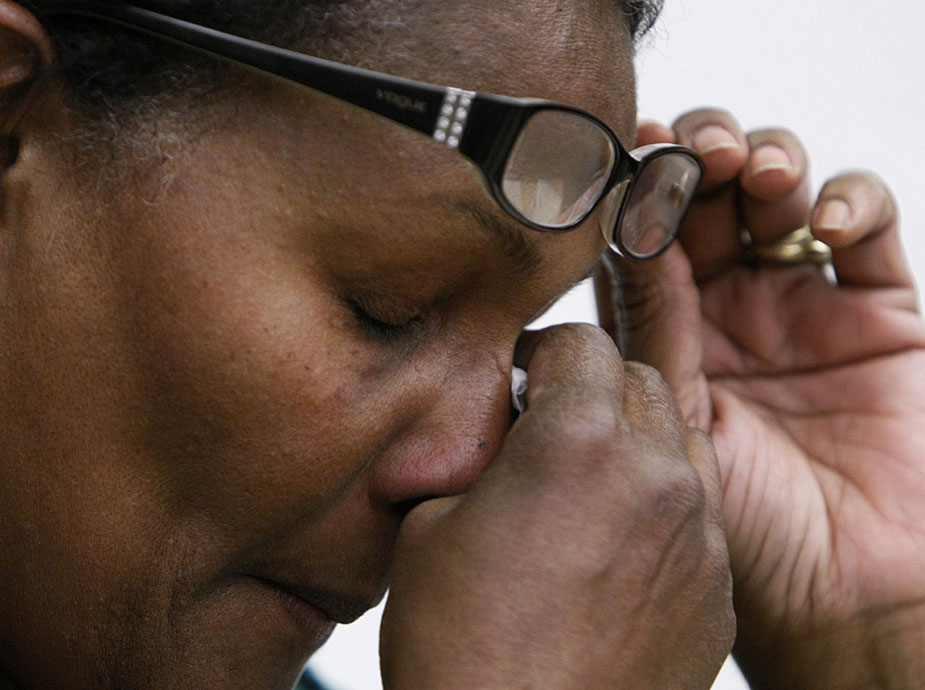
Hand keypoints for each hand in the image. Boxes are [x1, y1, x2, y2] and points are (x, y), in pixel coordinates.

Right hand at [379, 325, 733, 689]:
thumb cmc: (461, 651)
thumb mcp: (431, 521)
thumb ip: (480, 451)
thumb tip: (506, 428)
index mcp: (577, 443)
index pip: (580, 340)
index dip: (540, 350)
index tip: (521, 378)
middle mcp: (653, 476)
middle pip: (637, 379)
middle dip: (591, 386)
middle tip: (549, 424)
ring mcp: (696, 536)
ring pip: (680, 436)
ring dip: (637, 437)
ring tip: (591, 478)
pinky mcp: (715, 589)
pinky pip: (700, 510)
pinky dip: (664, 502)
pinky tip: (619, 540)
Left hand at [597, 108, 924, 687]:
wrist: (844, 596)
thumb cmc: (745, 534)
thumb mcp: (680, 424)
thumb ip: (654, 331)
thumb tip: (617, 234)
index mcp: (667, 334)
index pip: (644, 237)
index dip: (636, 190)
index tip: (628, 154)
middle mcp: (728, 311)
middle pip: (708, 198)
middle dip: (699, 158)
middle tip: (695, 153)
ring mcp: (801, 302)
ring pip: (782, 191)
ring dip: (766, 162)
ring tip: (756, 175)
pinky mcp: (877, 306)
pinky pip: (868, 223)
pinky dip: (850, 200)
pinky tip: (824, 224)